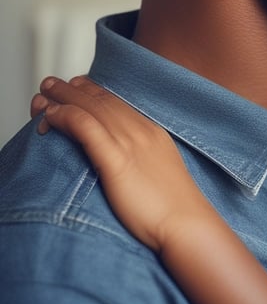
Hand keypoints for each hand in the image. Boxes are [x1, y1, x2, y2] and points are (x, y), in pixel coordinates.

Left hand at [34, 75, 212, 252]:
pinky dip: (68, 117)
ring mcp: (130, 144)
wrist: (186, 221)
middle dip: (74, 90)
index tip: (77, 86)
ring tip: (44, 92)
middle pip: (102, 102)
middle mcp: (141, 131)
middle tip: (52, 82)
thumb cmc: (173, 206)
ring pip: (92, 110)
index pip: (118, 104)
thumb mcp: (160, 171)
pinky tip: (52, 115)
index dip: (95, 92)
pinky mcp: (117, 161)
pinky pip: (88, 129)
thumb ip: (144, 158)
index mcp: (152, 133)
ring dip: (64, 98)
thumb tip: (129, 160)